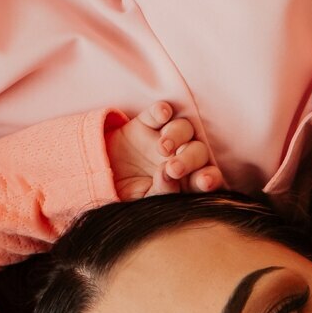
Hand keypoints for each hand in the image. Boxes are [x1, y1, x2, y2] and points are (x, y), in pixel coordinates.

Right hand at [107, 100, 225, 200]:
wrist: (101, 175)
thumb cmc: (129, 194)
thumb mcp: (143, 201)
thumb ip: (161, 192)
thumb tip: (169, 176)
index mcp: (187, 181)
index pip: (208, 176)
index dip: (210, 177)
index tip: (205, 182)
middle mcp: (182, 157)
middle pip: (198, 151)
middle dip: (189, 159)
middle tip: (174, 168)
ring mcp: (166, 138)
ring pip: (184, 128)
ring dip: (176, 136)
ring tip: (162, 147)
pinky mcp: (148, 122)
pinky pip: (160, 111)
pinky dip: (162, 110)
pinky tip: (162, 114)